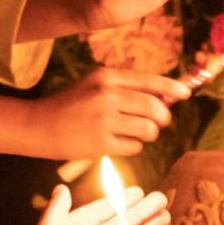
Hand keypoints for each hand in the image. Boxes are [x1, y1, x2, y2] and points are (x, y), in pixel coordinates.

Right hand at [0, 69, 193, 159]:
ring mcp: (104, 119)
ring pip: (149, 129)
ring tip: (133, 134)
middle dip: (162, 118)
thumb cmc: (71, 105)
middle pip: (155, 107)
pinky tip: (116, 143)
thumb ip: (127, 87)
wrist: (38, 126)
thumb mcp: (95, 85)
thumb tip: (167, 96)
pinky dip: (132, 148)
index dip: (172, 88)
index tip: (185, 94)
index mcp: (106, 77)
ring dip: (148, 135)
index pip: (150, 81)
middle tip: (158, 123)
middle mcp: (106, 95)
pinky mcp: (100, 143)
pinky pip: (135, 147)